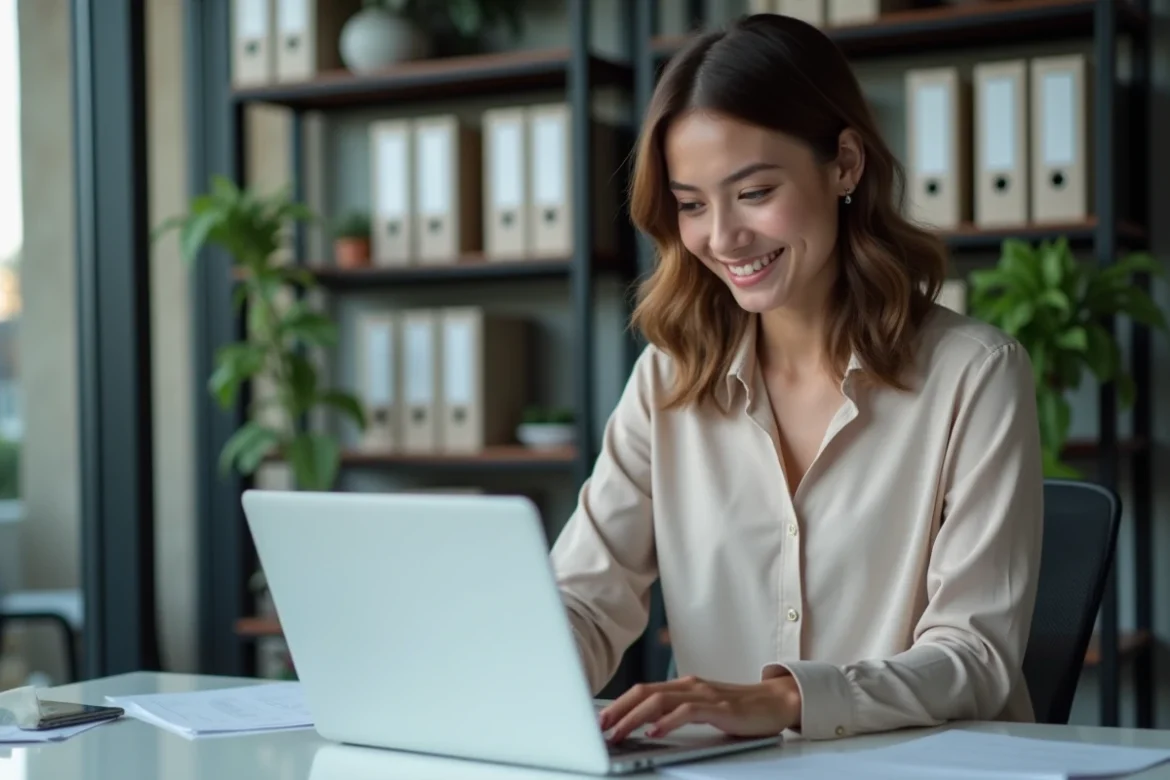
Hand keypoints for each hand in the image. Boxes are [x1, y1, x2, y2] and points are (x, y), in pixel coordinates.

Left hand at [598, 672, 801, 742]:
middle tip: (600, 726)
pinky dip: (667, 721)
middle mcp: (690, 686)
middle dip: (619, 709)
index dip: (619, 703)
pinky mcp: (720, 708)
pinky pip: (687, 712)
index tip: (601, 718)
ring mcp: (705, 695)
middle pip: (645, 692)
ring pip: (660, 701)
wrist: (777, 702)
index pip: (643, 690)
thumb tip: (646, 725)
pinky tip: (655, 732)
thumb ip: (678, 712)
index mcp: (684, 686)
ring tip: (619, 732)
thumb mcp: (703, 708)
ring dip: (635, 718)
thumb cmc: (740, 709)